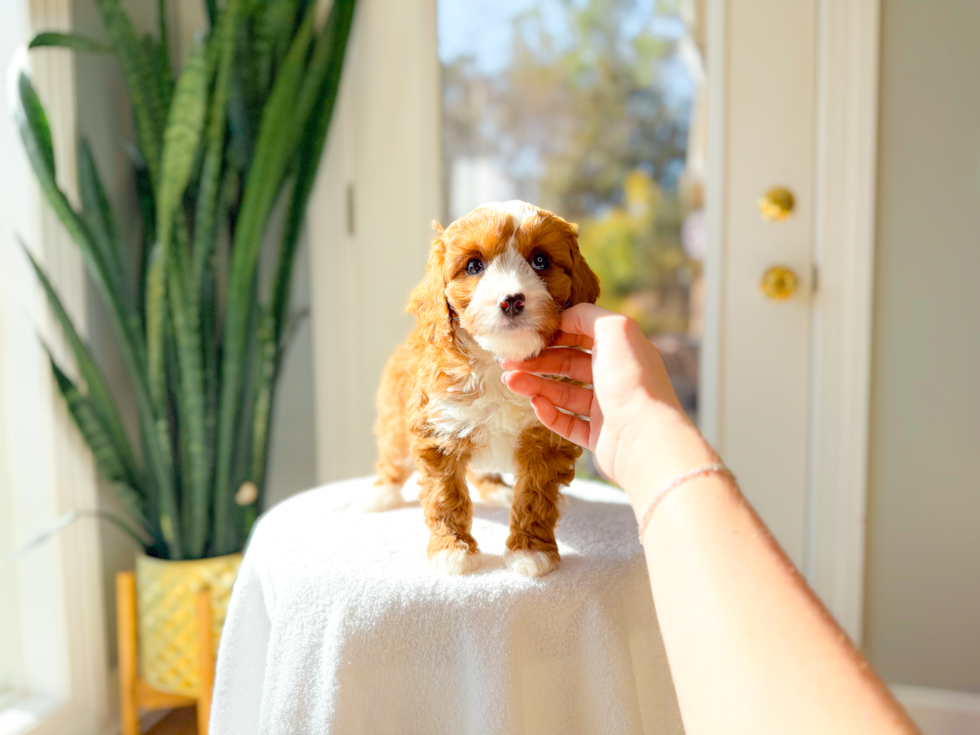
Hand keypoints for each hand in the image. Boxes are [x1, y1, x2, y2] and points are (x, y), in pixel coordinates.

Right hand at [501, 303, 714, 491]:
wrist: (644, 438)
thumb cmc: (631, 379)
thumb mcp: (614, 329)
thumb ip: (588, 315)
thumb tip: (564, 316)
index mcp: (622, 351)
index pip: (584, 336)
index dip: (556, 334)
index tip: (529, 336)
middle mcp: (616, 377)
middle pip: (569, 364)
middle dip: (538, 361)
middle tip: (508, 362)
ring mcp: (608, 408)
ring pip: (564, 393)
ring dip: (536, 385)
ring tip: (510, 381)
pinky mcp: (599, 437)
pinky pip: (568, 423)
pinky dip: (550, 413)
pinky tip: (535, 404)